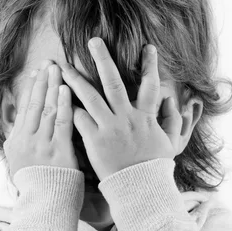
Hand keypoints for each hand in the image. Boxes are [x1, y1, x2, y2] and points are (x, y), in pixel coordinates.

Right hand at [3, 60, 78, 178]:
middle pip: (33, 104)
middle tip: (48, 62)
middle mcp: (25, 141)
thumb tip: (17, 117)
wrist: (46, 208)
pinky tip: (66, 90)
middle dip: (42, 82)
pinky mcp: (58, 153)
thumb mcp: (19, 161)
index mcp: (15, 142)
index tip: (37, 72)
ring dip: (52, 87)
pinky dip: (62, 105)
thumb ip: (18, 138)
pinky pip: (60, 124)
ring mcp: (41, 146)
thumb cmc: (37, 185)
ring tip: (58, 69)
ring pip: (45, 110)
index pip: (23, 108)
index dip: (31, 88)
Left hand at [59, 38, 181, 180]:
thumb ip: (172, 121)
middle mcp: (126, 118)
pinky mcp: (94, 140)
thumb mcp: (170, 143)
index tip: (148, 46)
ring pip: (89, 96)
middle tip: (94, 40)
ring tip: (61, 65)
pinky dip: (69, 107)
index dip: (150, 66)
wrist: (138, 189)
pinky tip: (56, 95)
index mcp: (145, 117)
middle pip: (113, 82)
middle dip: (103, 59)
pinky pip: (79, 119)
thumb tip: (175, 102)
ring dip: (74, 78)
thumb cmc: (153, 168)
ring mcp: (108, 128)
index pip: (150, 85)